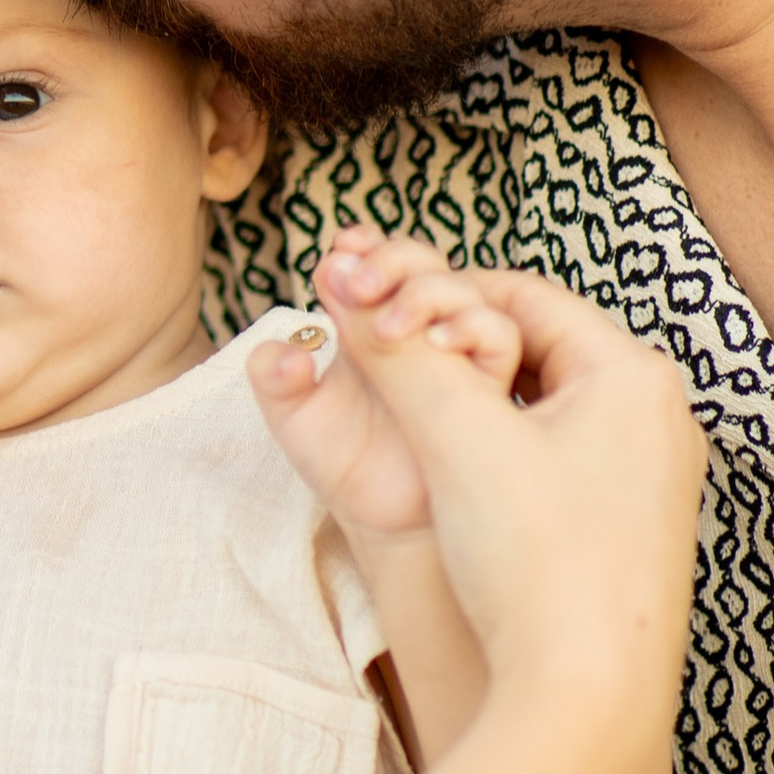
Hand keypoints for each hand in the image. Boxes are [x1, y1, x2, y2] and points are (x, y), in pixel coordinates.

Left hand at [249, 230, 523, 538]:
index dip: (362, 246)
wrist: (385, 526)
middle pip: (423, 264)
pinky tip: (437, 343)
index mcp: (370, 321)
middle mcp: (418, 329)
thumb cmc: (343, 463)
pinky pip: (498, 340)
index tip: (341, 248)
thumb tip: (289, 353)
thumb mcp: (292, 417)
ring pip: (465, 292)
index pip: (373, 262)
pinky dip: (474, 329)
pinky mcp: (490, 386)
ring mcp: (457, 354)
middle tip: (358, 281)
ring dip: (428, 292)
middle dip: (392, 259)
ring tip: (387, 323)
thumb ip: (275, 377)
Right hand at [319, 256, 702, 748]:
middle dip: (452, 352)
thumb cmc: (544, 565)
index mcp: (634, 376)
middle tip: (385, 364)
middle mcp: (656, 420)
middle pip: (530, 349)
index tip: (376, 313)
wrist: (589, 700)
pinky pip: (550, 463)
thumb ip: (398, 356)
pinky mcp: (625, 533)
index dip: (437, 294)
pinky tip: (453, 484)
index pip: (523, 293)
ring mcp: (646, 480)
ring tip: (412, 422)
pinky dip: (496, 456)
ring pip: (535, 408)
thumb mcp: (457, 439)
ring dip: (470, 404)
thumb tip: (345, 288)